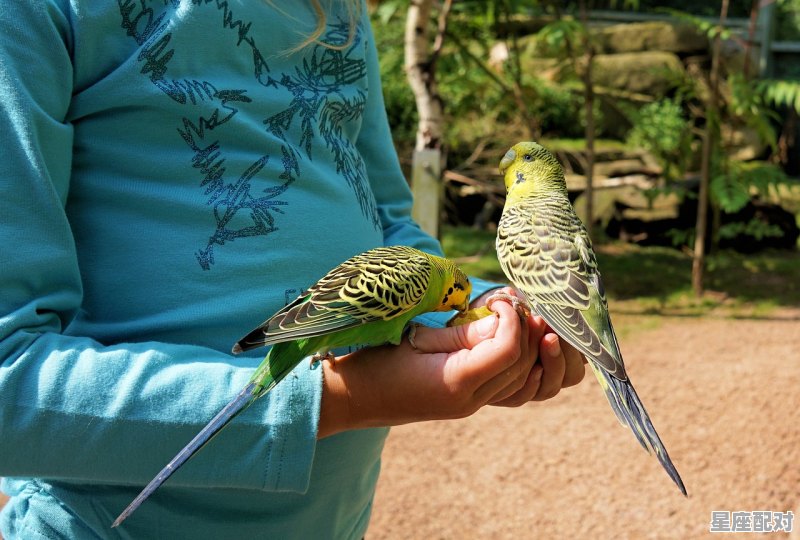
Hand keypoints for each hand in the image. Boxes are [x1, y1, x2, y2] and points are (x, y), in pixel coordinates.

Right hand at [318, 296, 584, 437]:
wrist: (352, 397)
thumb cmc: (376, 361)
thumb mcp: (417, 338)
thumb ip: (462, 332)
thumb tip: (500, 319)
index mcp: (455, 381)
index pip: (507, 350)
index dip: (512, 320)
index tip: (499, 299)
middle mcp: (468, 400)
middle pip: (520, 366)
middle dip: (524, 331)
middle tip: (514, 303)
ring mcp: (468, 406)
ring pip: (519, 380)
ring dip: (524, 347)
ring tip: (515, 319)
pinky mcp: (465, 403)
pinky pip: (506, 387)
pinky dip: (515, 364)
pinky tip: (510, 342)